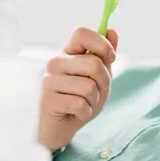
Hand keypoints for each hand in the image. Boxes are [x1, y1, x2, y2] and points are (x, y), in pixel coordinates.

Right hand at [38, 27, 118, 151]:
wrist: (57, 129)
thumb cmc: (77, 101)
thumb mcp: (97, 78)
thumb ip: (104, 56)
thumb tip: (112, 31)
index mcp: (67, 53)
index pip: (81, 33)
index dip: (102, 44)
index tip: (111, 58)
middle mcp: (55, 63)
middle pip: (94, 64)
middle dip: (105, 82)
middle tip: (96, 93)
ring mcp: (49, 81)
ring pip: (89, 87)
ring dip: (94, 101)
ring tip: (83, 105)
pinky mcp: (47, 101)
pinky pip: (80, 104)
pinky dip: (85, 113)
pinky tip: (75, 114)